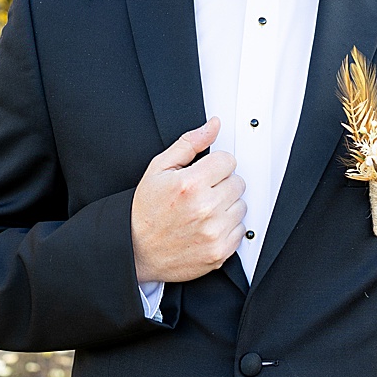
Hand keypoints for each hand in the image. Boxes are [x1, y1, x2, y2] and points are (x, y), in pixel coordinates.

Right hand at [131, 117, 245, 282]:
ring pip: (241, 206)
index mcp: (190, 185)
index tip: (203, 174)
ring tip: (202, 212)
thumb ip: (189, 144)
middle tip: (200, 194)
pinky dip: (227, 228)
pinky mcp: (220, 251)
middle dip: (221, 185)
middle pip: (238, 182)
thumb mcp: (158, 170)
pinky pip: (240, 230)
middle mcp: (205, 208)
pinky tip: (206, 227)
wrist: (135, 251)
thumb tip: (214, 126)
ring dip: (226, 207)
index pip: (228, 160)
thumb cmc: (145, 211)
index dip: (214, 165)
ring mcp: (214, 232)